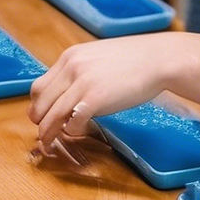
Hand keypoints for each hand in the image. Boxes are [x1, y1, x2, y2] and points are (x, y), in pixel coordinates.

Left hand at [28, 35, 185, 147]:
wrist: (161, 58)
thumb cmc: (135, 60)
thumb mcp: (98, 57)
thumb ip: (80, 71)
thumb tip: (69, 92)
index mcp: (69, 57)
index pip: (38, 86)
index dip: (38, 105)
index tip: (42, 116)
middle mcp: (71, 68)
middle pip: (40, 102)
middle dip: (39, 121)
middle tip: (44, 132)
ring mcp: (82, 83)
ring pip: (51, 115)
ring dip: (49, 132)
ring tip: (50, 142)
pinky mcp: (95, 98)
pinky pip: (72, 122)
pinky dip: (72, 131)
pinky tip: (80, 131)